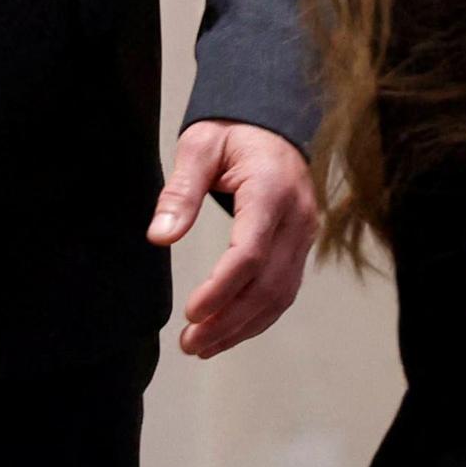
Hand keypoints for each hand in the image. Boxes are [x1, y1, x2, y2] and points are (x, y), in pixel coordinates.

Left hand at [150, 119, 318, 359]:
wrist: (270, 121)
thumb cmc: (231, 132)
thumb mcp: (198, 147)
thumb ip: (180, 192)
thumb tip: (160, 237)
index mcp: (271, 190)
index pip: (250, 252)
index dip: (221, 289)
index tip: (191, 313)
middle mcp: (297, 217)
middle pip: (268, 284)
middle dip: (229, 320)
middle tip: (190, 343)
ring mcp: (305, 234)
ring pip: (280, 294)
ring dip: (242, 326)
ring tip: (203, 345)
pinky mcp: (302, 245)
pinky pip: (285, 289)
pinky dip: (258, 316)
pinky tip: (230, 330)